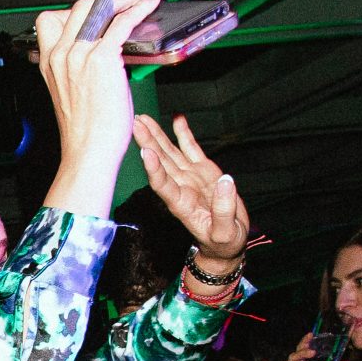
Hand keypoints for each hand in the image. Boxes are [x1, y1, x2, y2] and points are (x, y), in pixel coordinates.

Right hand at [35, 0, 162, 215]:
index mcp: (50, 62)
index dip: (79, 9)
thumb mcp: (72, 93)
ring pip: (100, 6)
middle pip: (80, 5)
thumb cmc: (86, 132)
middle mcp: (61, 54)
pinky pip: (121, 22)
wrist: (88, 153)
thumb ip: (80, 69)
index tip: (99, 7)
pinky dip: (138, 8)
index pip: (54, 19)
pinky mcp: (101, 59)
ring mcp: (79, 55)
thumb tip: (104, 53)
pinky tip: (149, 5)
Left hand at [131, 113, 249, 262]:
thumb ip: (224, 210)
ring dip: (156, 135)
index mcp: (182, 205)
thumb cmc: (224, 242)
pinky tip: (176, 117)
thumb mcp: (226, 234)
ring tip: (143, 117)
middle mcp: (181, 188)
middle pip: (161, 163)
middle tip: (134, 123)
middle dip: (147, 142)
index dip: (154, 169)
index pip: (163, 185)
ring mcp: (190, 177)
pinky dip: (183, 133)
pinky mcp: (203, 171)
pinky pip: (191, 148)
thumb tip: (227, 180)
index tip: (145, 151)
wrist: (227, 242)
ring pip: (170, 152)